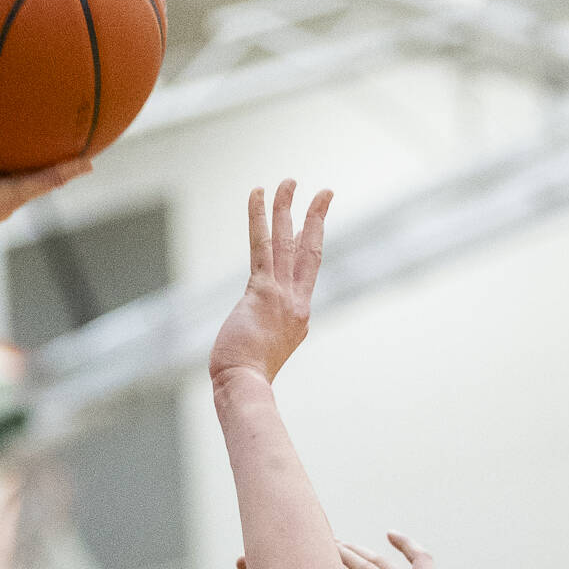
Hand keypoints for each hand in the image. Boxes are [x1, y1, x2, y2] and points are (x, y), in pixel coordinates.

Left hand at [209, 181, 332, 390]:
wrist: (244, 386)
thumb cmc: (245, 380)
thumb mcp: (261, 359)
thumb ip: (261, 341)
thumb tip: (250, 351)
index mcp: (299, 319)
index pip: (305, 278)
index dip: (307, 253)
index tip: (310, 232)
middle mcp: (297, 304)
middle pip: (310, 251)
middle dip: (316, 219)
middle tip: (324, 193)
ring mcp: (282, 296)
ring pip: (288, 241)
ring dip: (287, 208)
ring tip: (289, 181)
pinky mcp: (262, 290)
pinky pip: (262, 244)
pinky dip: (259, 217)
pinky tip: (259, 192)